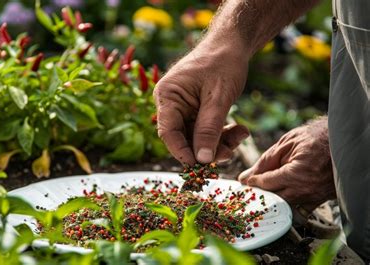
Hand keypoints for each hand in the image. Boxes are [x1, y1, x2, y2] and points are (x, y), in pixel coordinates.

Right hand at [153, 42, 249, 164]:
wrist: (233, 45)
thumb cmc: (222, 62)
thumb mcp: (219, 97)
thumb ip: (209, 129)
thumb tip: (203, 160)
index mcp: (167, 96)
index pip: (168, 132)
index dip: (181, 152)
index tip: (198, 167)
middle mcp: (171, 104)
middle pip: (183, 138)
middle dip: (207, 148)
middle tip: (229, 153)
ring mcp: (183, 108)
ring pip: (197, 137)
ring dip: (219, 141)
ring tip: (241, 135)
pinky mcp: (195, 111)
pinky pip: (206, 130)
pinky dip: (222, 133)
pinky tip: (240, 130)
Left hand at [238, 118, 335, 209]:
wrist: (344, 140)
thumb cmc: (316, 138)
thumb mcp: (287, 143)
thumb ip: (266, 161)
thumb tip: (246, 176)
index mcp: (295, 174)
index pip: (265, 184)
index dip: (252, 182)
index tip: (245, 181)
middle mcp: (305, 189)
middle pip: (273, 199)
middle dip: (260, 194)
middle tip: (251, 189)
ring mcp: (314, 197)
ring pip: (285, 206)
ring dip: (274, 200)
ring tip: (266, 191)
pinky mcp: (321, 200)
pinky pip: (301, 211)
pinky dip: (290, 206)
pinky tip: (283, 197)